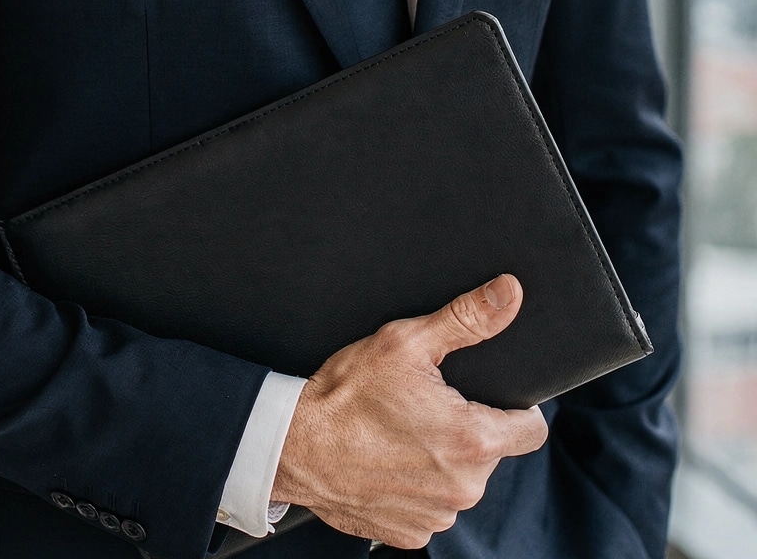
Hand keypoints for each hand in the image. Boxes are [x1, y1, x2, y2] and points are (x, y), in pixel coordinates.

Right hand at [270, 274, 547, 547]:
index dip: (516, 407)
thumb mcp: (406, 341)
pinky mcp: (411, 533)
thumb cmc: (347, 394)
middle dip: (468, 428)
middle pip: (491, 452)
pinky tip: (388, 460)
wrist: (295, 446)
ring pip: (460, 479)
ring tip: (402, 432)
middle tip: (426, 405)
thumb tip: (508, 293)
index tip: (488, 396)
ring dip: (443, 459)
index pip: (531, 430)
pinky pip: (431, 504)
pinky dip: (417, 485)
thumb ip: (466, 318)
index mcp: (473, 440)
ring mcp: (437, 516)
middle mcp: (463, 487)